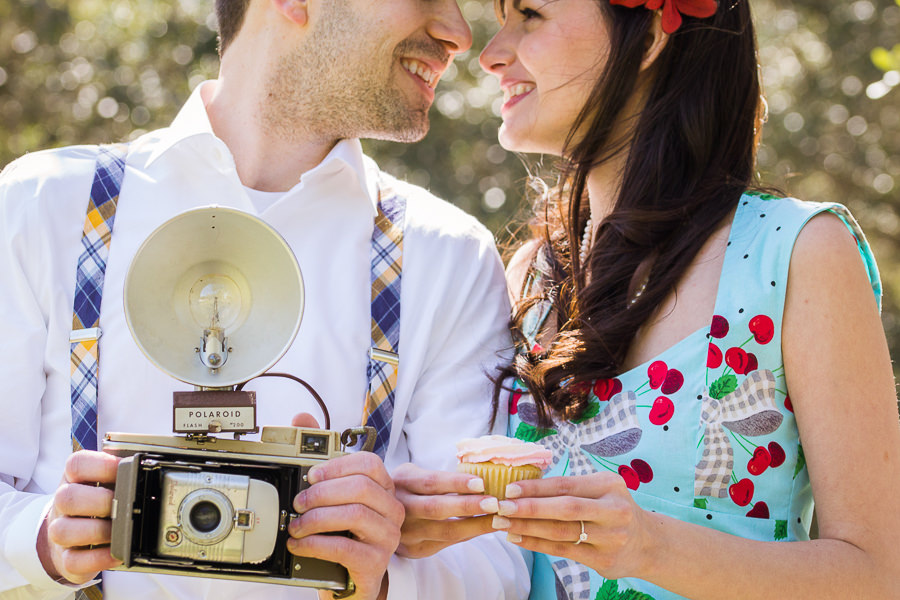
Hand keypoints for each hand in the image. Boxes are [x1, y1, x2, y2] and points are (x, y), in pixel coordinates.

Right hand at [38, 450, 121, 584]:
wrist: (72, 535)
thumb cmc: (96, 503)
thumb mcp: (104, 482)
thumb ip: (121, 472)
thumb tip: (148, 465)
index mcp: (74, 479)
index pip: (76, 464)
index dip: (101, 465)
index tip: (123, 469)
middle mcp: (63, 505)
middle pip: (67, 497)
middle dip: (100, 501)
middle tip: (122, 505)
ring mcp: (60, 533)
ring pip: (63, 531)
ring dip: (97, 531)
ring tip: (119, 530)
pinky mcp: (65, 558)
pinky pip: (74, 561)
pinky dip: (97, 558)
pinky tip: (115, 553)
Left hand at [287, 451, 403, 599]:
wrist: (348, 582)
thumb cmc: (341, 535)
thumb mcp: (331, 498)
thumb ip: (319, 457)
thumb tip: (302, 417)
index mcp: (383, 489)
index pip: (369, 464)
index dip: (337, 466)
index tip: (311, 475)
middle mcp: (391, 510)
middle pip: (361, 488)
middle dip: (322, 493)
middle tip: (298, 503)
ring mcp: (387, 537)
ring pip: (354, 515)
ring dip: (316, 519)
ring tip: (295, 526)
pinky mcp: (376, 562)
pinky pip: (345, 547)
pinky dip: (315, 544)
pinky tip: (299, 544)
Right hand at [393, 463, 499, 557]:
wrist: (377, 514)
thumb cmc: (406, 489)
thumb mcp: (413, 474)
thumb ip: (438, 477)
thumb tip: (480, 476)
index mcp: (402, 482)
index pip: (431, 482)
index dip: (456, 482)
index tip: (481, 482)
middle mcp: (401, 508)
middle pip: (437, 508)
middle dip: (468, 506)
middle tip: (495, 503)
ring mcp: (406, 532)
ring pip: (445, 531)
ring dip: (474, 525)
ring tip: (497, 519)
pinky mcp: (414, 550)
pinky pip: (446, 543)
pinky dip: (468, 535)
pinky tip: (484, 528)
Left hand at [489, 472, 652, 579]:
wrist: (646, 544)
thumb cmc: (612, 509)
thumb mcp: (601, 490)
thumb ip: (571, 488)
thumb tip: (524, 484)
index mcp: (609, 486)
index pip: (566, 485)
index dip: (536, 487)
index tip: (509, 489)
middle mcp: (613, 510)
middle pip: (564, 509)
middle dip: (529, 508)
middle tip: (501, 506)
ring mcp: (611, 538)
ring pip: (561, 532)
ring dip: (528, 527)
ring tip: (503, 523)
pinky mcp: (604, 560)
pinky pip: (563, 551)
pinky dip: (537, 544)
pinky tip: (518, 538)